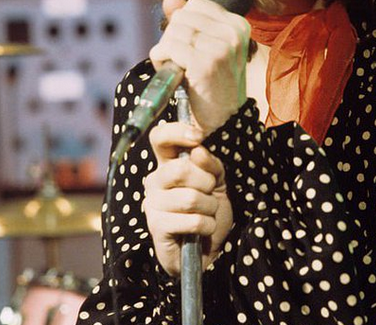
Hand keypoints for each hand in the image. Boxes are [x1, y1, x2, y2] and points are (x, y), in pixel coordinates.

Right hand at [144, 122, 232, 275]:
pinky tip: (202, 229)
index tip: (198, 136)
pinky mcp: (156, 228)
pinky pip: (191, 221)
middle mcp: (155, 181)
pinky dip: (206, 225)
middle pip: (180, 169)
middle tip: (211, 192)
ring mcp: (153, 204)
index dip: (177, 131)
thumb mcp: (218, 181)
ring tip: (208, 213)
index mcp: (167, 164)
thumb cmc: (209, 209)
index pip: (159, 138)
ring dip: (209, 207)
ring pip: (190, 198)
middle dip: (207, 182)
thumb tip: (197, 150)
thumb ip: (210, 163)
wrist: (208, 248)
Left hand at [150, 0, 250, 135]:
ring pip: (173, 32)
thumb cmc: (212, 84)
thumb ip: (188, 21)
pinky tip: (173, 74)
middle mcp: (233, 33)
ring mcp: (221, 48)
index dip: (183, 25)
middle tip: (181, 61)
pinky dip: (161, 60)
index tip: (191, 47)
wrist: (223, 120)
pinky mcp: (205, 63)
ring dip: (165, 52)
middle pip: (181, 17)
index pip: (195, 5)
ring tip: (179, 70)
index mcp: (238, 24)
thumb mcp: (205, 47)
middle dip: (172, 38)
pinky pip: (168, 48)